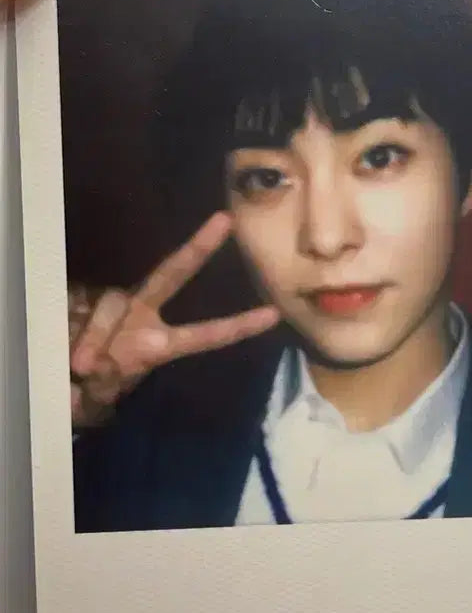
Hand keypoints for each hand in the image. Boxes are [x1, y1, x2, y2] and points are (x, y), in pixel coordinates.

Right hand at [69, 212, 280, 428]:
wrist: (56, 378)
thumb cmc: (89, 386)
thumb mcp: (101, 391)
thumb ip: (103, 378)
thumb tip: (86, 362)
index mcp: (158, 344)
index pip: (205, 334)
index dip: (238, 327)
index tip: (274, 315)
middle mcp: (142, 315)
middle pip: (173, 274)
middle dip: (199, 249)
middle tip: (225, 221)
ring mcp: (113, 302)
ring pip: (112, 301)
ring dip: (96, 333)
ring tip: (81, 364)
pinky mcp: (79, 294)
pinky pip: (79, 305)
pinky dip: (76, 329)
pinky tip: (68, 347)